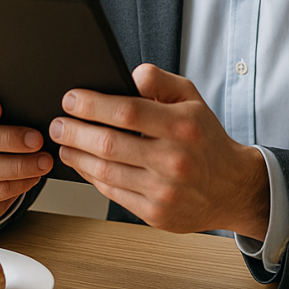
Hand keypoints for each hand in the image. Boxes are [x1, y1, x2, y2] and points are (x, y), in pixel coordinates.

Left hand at [50, 64, 269, 237]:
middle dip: (74, 131)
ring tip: (64, 143)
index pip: (128, 112)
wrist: (231, 187)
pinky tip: (84, 164)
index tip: (70, 99)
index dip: (92, 105)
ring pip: (105, 172)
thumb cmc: (206, 139)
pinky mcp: (156, 214)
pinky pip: (113, 193)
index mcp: (184, 126)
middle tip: (57, 123)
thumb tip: (130, 74)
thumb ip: (161, 81)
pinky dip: (92, 177)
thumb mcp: (192, 99)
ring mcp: (164, 190)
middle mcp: (174, 159)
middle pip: (109, 144)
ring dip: (77, 156)